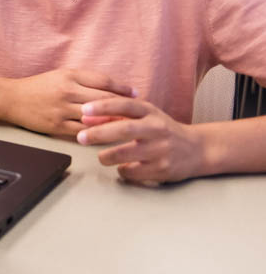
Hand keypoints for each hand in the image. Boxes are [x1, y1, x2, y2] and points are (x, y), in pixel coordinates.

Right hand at [0, 69, 135, 137]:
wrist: (12, 98)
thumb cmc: (38, 86)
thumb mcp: (61, 75)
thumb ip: (84, 80)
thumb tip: (111, 89)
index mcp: (70, 76)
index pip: (103, 81)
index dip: (122, 88)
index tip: (136, 94)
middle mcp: (67, 91)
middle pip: (103, 99)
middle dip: (123, 107)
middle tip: (140, 113)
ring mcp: (62, 110)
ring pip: (96, 118)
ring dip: (114, 122)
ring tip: (129, 126)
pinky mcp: (57, 126)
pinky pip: (83, 131)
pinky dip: (98, 134)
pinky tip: (107, 136)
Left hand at [77, 97, 205, 183]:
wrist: (196, 149)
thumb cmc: (161, 130)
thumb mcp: (142, 117)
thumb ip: (114, 115)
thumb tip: (85, 118)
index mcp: (151, 112)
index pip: (125, 105)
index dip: (103, 106)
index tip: (84, 110)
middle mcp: (157, 128)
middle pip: (125, 129)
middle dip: (99, 133)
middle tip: (81, 137)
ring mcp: (162, 149)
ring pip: (127, 153)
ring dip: (107, 156)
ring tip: (101, 156)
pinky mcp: (163, 169)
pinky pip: (134, 172)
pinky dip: (123, 170)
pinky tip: (121, 167)